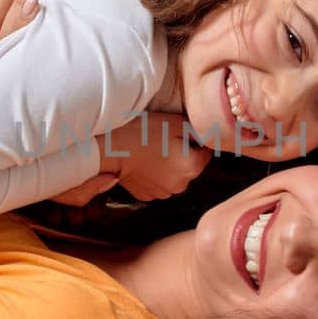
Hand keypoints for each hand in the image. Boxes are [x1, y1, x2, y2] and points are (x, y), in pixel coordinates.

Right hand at [94, 111, 212, 200]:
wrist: (110, 149)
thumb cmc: (143, 133)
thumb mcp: (176, 123)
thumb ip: (198, 132)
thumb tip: (208, 137)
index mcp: (192, 168)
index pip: (206, 153)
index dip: (196, 141)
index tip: (183, 133)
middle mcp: (180, 186)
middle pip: (190, 167)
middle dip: (183, 154)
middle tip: (165, 140)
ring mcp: (162, 193)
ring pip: (174, 176)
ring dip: (169, 166)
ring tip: (153, 150)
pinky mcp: (146, 195)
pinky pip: (158, 183)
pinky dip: (155, 174)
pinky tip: (144, 162)